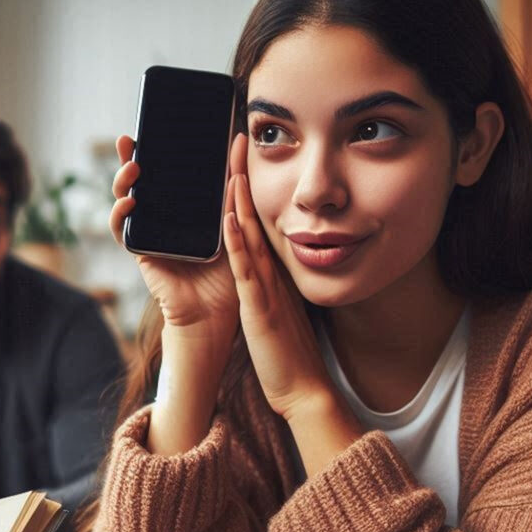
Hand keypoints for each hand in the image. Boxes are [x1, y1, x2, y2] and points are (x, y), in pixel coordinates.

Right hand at [109, 134, 238, 340]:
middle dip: (129, 158)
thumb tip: (238, 148)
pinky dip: (120, 216)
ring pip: (125, 200)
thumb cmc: (227, 271)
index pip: (164, 173)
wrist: (216, 312)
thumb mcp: (233, 222)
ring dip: (121, 182)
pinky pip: (123, 231)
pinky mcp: (140, 252)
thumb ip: (232, 190)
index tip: (150, 128)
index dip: (154, 151)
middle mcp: (161, 218)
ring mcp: (148, 234)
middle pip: (139, 182)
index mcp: (183, 208)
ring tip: (132, 167)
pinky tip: (128, 203)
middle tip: (129, 139)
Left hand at [222, 153, 336, 421]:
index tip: (240, 159)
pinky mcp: (260, 308)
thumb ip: (272, 285)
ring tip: (230, 164)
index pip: (260, 223)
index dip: (249, 190)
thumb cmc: (288, 354)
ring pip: (251, 236)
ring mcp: (268, 289)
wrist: (303, 389)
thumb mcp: (280, 309)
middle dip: (244, 180)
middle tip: (237, 142)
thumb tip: (263, 267)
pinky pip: (246, 269)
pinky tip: (229, 217)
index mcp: (275, 274)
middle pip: (256, 218)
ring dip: (240, 200)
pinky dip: (238, 242)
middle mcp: (273, 274)